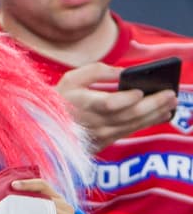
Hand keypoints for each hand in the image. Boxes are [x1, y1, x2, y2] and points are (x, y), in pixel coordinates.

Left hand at [11, 177, 73, 213]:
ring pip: (41, 207)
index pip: (43, 185)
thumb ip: (30, 206)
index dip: (27, 183)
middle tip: (3, 200)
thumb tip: (5, 194)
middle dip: (21, 196)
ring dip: (23, 210)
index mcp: (58, 201)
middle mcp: (65, 208)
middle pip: (41, 194)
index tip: (12, 185)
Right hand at [56, 62, 176, 148]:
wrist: (43, 128)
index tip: (140, 90)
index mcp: (83, 105)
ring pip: (134, 125)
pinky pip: (128, 132)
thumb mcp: (71, 78)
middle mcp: (93, 123)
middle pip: (130, 115)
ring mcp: (99, 135)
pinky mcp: (103, 143)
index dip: (128, 98)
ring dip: (155, 114)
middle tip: (171, 95)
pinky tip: (159, 115)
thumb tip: (124, 72)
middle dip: (154, 104)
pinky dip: (145, 123)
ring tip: (171, 104)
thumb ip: (97, 71)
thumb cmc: (58, 100)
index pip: (110, 104)